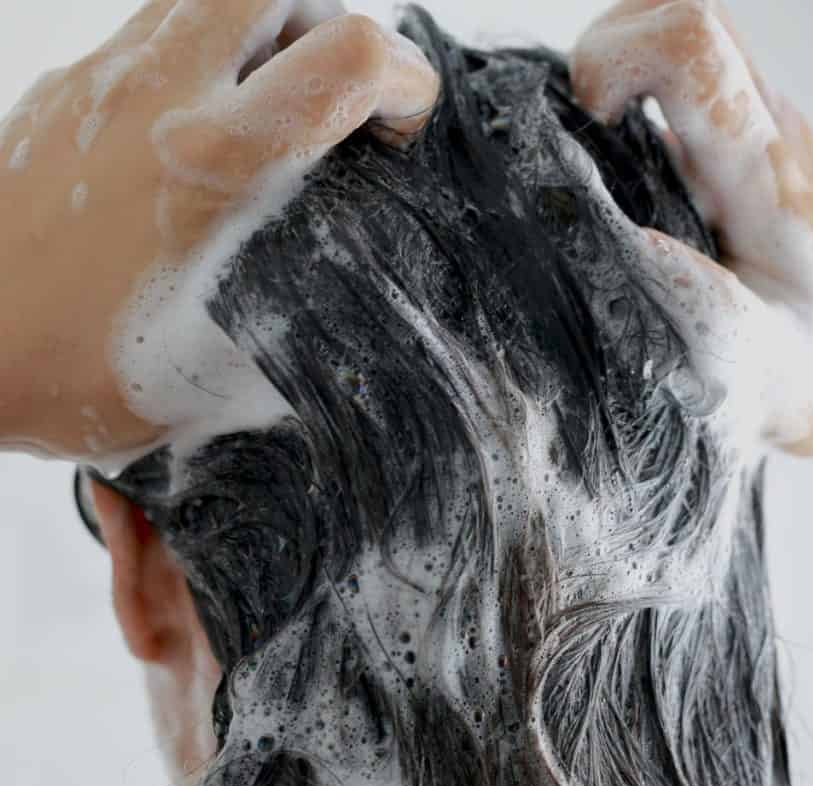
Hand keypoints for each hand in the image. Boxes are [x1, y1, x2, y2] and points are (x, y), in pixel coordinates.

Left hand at [0, 0, 437, 460]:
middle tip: (333, 99)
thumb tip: (350, 313)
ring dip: (258, 41)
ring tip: (266, 115)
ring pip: (204, 2)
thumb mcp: (228, 370)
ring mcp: (99, 83)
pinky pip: (147, 42)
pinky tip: (188, 145)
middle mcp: (158, 98)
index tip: (402, 122)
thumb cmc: (79, 373)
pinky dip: (194, 69)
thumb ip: (306, 323)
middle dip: (327, 30)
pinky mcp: (58, 93)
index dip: (405, 79)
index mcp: (217, 164)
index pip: (350, 55)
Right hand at [570, 0, 812, 478]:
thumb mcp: (767, 371)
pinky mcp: (744, 158)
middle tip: (581, 144)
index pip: (690, 46)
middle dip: (603, 62)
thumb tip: (623, 245)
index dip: (613, 62)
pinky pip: (678, 98)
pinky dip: (631, 120)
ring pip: (676, 54)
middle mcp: (765, 132)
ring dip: (617, 91)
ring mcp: (757, 138)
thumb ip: (701, 313)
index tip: (588, 132)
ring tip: (593, 172)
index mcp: (766, 170)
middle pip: (674, 19)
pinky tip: (623, 193)